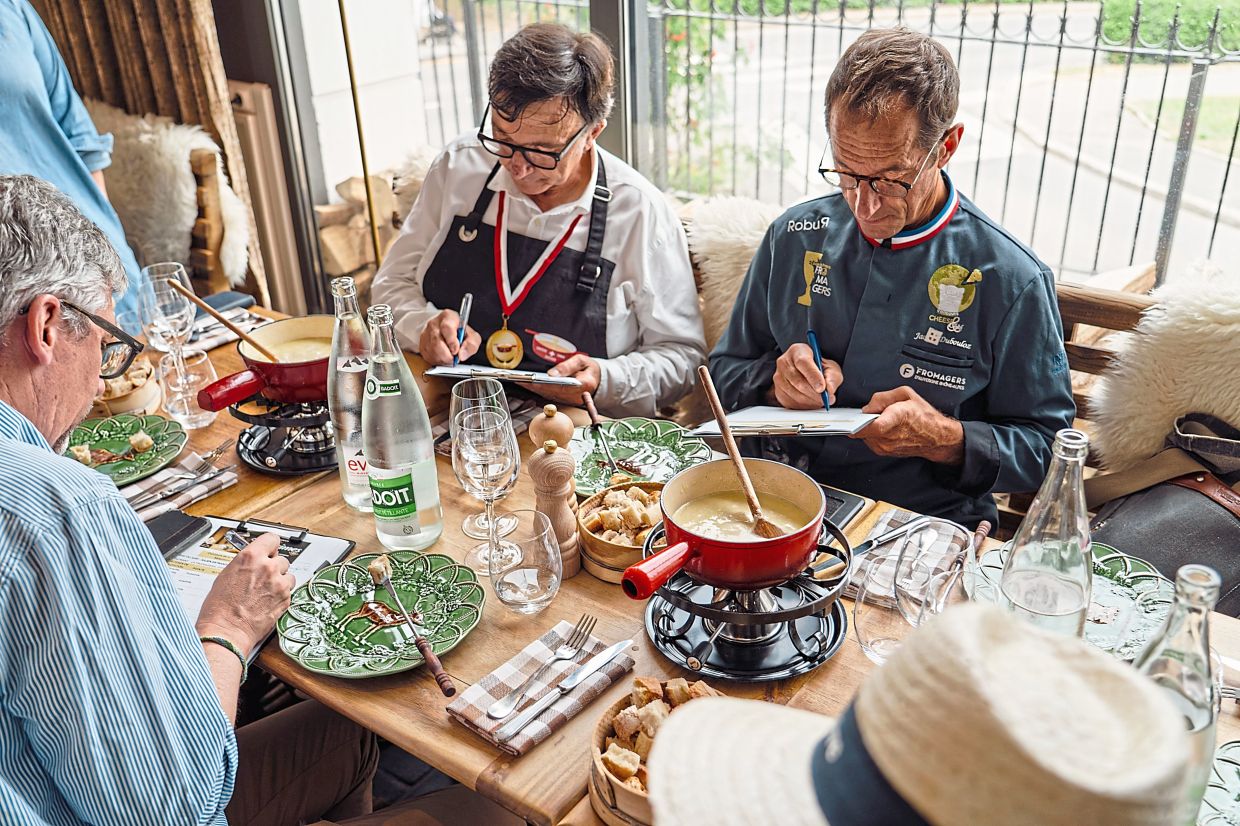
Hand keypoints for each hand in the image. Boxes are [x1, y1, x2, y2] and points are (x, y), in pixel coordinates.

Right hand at [195, 533, 293, 652]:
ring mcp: (279, 583)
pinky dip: (282, 595)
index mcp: (250, 557)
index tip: (270, 549)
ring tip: (266, 591)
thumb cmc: (220, 607)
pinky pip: (289, 591)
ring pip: (288, 575)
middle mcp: (267, 567)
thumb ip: (246, 563)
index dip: (270, 545)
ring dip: (280, 581)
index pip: (271, 538)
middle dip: (274, 567)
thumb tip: (254, 561)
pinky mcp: (286, 598)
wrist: (226, 630)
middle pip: (281, 558)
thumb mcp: (227, 575)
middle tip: (264, 578)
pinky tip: (268, 601)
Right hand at [418, 309, 480, 365]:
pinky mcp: (422, 344)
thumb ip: (471, 344)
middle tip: (454, 357)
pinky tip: (443, 357)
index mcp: (448, 317)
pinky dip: (437, 361)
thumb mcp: (471, 335)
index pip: (447, 328)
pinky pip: (428, 357)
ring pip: (432, 351)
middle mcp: (435, 324)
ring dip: (443, 359)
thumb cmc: (459, 332)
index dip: (452, 341)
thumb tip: (462, 354)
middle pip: (437, 342)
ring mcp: (426, 334)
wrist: (446, 331)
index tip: (456, 350)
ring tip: (450, 357)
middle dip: (447, 355)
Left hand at [519, 353, 601, 405]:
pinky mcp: (565, 401)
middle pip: (552, 392)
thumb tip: (552, 373)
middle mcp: (577, 396)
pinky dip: (539, 391)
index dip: (546, 384)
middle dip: (535, 386)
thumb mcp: (582, 361)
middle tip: (520, 380)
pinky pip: (550, 396)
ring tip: (521, 381)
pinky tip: (529, 385)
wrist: (598, 380)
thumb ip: (567, 366)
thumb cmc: (590, 369)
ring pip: (549, 395)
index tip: (533, 380)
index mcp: (584, 385)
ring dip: (534, 389)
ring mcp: (571, 400)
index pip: (561, 386)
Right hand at [768, 344, 841, 409]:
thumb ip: (832, 377)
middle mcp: (784, 362)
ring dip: (810, 401)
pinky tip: (812, 403)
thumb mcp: (831, 368)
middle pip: (798, 381)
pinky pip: (790, 402)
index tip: (822, 388)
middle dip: (814, 393)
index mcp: (797, 351)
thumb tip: (829, 389)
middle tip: (826, 399)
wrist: (809, 373)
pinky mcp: (778, 391)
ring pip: (794, 393)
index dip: (813, 376)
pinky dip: (803, 406)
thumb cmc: (819, 368)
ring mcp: (779, 378)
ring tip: (821, 401)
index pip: (803, 362)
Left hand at [848, 385, 964, 464]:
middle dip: (861, 419)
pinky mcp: (884, 452)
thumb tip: (867, 407)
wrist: (936, 437)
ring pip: (863, 434)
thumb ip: (882, 397)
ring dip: (866, 427)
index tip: (854, 418)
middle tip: (870, 413)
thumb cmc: (923, 415)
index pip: (875, 425)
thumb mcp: (906, 394)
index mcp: (897, 418)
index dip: (861, 422)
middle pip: (863, 429)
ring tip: (880, 419)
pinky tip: (882, 427)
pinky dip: (871, 433)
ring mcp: (886, 446)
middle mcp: (890, 435)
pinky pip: (869, 440)